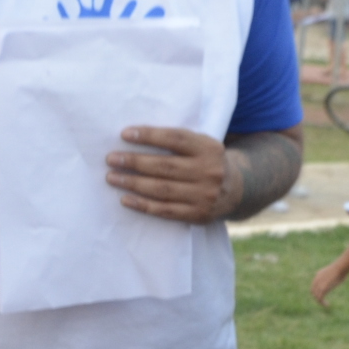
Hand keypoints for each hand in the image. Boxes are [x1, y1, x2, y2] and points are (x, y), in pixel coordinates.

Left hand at [107, 126, 234, 222]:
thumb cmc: (206, 161)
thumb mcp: (201, 145)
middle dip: (134, 162)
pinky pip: (165, 210)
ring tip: (112, 177)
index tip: (124, 134)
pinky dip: (142, 205)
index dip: (149, 135)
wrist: (236, 190)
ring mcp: (204, 195)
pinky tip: (125, 199)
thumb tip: (134, 137)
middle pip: (165, 166)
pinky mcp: (198, 214)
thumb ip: (177, 141)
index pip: (175, 139)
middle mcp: (209, 171)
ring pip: (162, 189)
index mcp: (208, 148)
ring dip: (132, 183)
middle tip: (111, 159)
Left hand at [309, 263, 348, 307]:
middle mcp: (317, 280)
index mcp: (318, 275)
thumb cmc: (342, 269)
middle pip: (313, 292)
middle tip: (323, 302)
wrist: (339, 268)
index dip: (317, 292)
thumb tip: (342, 276)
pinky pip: (320, 298)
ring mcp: (319, 284)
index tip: (322, 295)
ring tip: (326, 305)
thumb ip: (335, 275)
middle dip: (317, 297)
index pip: (314, 286)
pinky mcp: (322, 288)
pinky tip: (327, 305)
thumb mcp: (336, 272)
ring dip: (320, 302)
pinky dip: (323, 303)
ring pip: (316, 296)